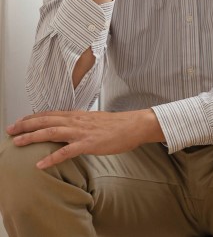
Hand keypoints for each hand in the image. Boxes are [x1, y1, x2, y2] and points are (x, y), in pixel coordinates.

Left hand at [6, 109, 164, 169]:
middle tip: (10, 130)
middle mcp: (76, 121)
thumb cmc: (118, 125)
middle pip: (46, 121)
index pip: (50, 114)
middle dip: (25, 125)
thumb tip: (69, 127)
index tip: (18, 122)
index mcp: (78, 115)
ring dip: (32, 137)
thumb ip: (80, 123)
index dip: (32, 117)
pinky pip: (66, 152)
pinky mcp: (89, 144)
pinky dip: (51, 158)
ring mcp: (82, 132)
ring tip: (17, 143)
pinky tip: (40, 164)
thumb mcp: (95, 120)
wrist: (135, 125)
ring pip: (52, 132)